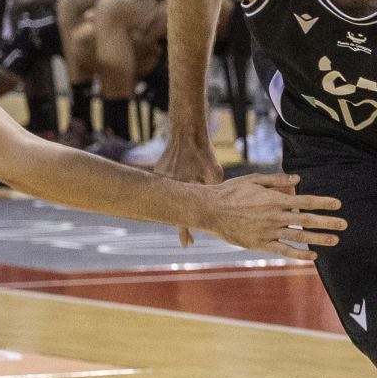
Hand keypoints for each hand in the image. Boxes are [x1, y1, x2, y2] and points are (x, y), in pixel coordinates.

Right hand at [156, 132, 224, 246]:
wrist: (186, 131)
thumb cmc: (202, 152)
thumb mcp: (214, 174)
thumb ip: (213, 192)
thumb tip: (217, 206)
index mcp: (181, 190)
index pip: (182, 217)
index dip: (185, 233)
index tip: (187, 245)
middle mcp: (168, 186)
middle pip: (175, 208)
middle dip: (183, 218)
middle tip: (191, 235)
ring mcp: (161, 178)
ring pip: (172, 196)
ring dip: (180, 199)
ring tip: (190, 195)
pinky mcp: (159, 171)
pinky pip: (169, 184)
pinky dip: (176, 186)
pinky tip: (184, 175)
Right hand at [191, 172, 344, 261]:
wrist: (210, 210)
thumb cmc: (231, 192)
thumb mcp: (254, 180)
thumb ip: (278, 180)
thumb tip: (298, 180)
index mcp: (275, 199)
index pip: (306, 201)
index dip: (324, 203)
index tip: (338, 204)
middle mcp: (275, 216)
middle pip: (307, 220)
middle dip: (328, 222)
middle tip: (344, 224)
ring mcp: (269, 232)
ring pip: (299, 237)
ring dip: (319, 239)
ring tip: (335, 240)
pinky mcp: (260, 244)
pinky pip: (284, 250)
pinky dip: (300, 254)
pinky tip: (313, 257)